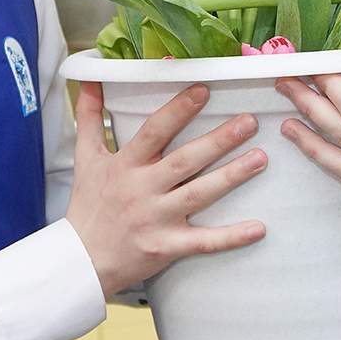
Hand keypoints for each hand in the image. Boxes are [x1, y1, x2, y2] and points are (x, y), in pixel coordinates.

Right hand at [64, 82, 266, 295]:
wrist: (80, 260)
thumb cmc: (87, 206)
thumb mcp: (85, 158)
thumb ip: (90, 116)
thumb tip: (92, 78)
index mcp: (125, 165)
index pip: (154, 132)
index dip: (178, 110)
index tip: (204, 90)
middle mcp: (142, 189)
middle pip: (184, 160)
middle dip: (218, 140)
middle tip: (249, 121)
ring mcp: (156, 219)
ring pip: (198, 194)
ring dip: (231, 176)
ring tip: (260, 158)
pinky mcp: (167, 247)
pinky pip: (203, 242)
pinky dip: (231, 237)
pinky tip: (258, 228)